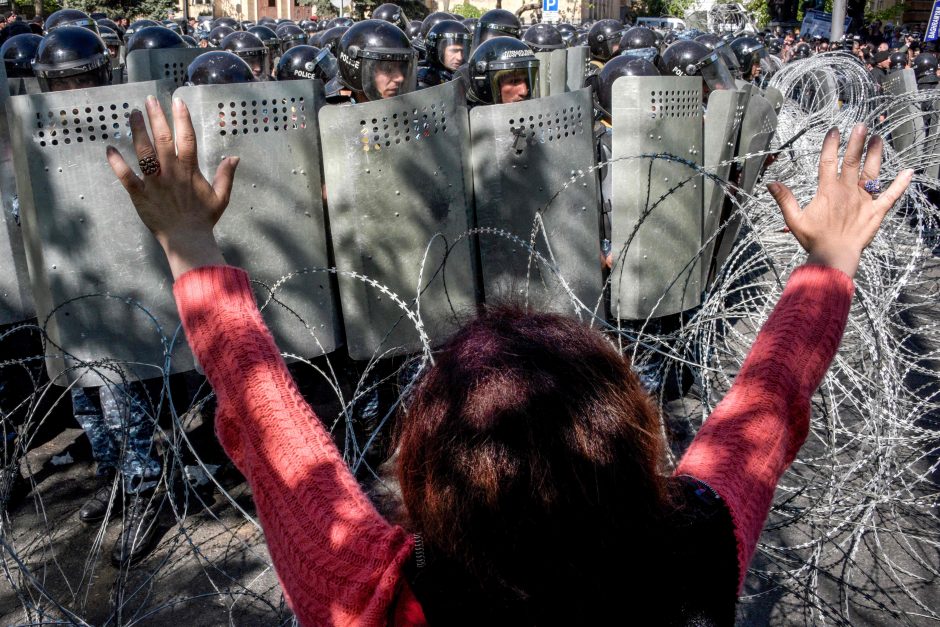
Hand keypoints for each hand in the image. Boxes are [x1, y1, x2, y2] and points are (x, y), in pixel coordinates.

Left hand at [106, 96, 239, 278]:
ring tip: (132, 114)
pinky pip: (125, 176)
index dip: (182, 118)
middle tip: (150, 100)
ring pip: (143, 152)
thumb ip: (226, 176)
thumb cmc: (204, 219)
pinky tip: (110, 148)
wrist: (187, 241)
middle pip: (163, 139)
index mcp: (190, 171)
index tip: (177, 101)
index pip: (187, 138)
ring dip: (137, 132)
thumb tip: (234, 157)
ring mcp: (154, 183)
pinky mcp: (139, 194)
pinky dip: (116, 162)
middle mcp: (171, 172)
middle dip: (156, 117)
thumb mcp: (221, 197)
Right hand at [767, 124, 911, 278]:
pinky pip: (890, 196)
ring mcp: (863, 200)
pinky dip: (900, 184)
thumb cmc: (814, 240)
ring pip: (871, 173)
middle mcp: (847, 191)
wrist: (834, 257)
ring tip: (878, 139)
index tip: (834, 131)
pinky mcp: (876, 212)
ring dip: (875, 155)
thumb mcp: (795, 220)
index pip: (828, 162)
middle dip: (856, 142)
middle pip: (852, 161)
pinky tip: (909, 172)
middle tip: (861, 126)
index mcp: (827, 191)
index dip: (831, 145)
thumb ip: (785, 199)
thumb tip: (771, 183)